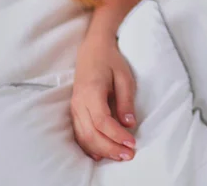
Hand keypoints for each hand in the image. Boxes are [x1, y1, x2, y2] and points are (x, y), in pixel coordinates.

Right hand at [71, 34, 137, 161]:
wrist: (93, 49)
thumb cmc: (110, 61)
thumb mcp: (124, 76)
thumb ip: (126, 100)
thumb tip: (129, 124)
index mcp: (92, 92)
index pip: (102, 122)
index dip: (117, 135)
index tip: (132, 143)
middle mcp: (79, 103)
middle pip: (92, 134)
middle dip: (111, 148)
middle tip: (128, 155)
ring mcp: (74, 108)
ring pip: (84, 137)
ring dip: (101, 150)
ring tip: (119, 156)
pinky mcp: (74, 111)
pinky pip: (79, 134)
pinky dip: (89, 147)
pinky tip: (101, 154)